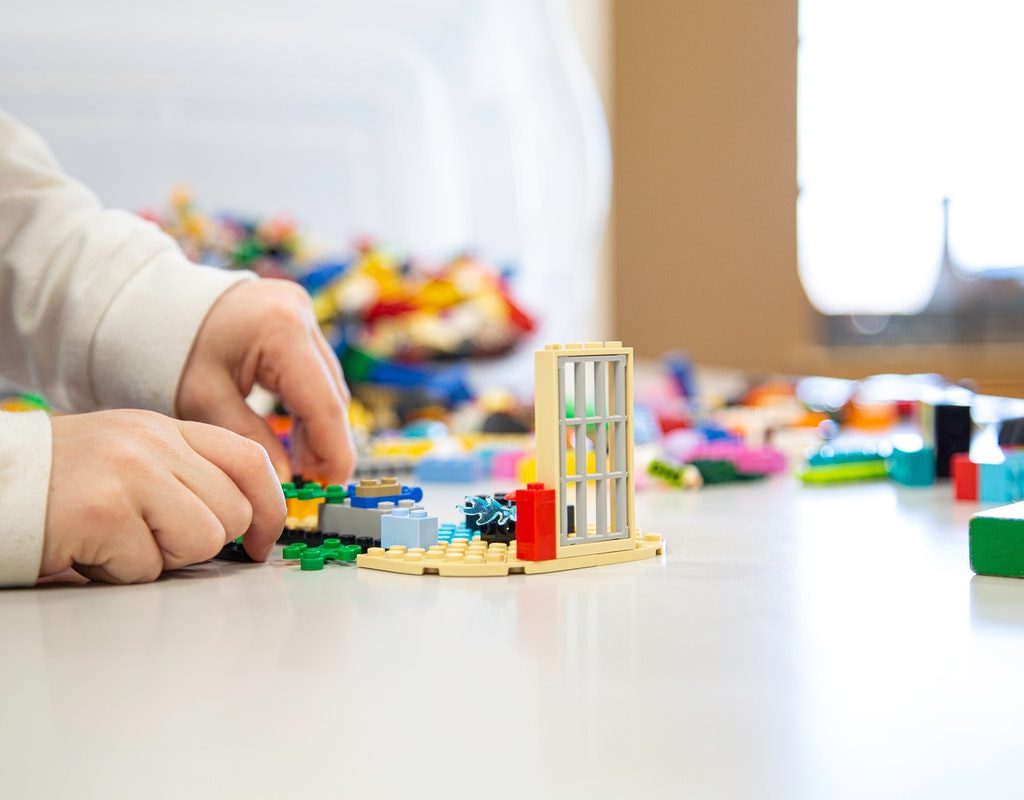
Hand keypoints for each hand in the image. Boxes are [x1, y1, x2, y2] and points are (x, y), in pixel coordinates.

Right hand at [43, 410, 285, 582]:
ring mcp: (128, 471)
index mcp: (165, 429)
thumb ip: (185, 476)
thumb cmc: (58, 485)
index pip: (249, 459)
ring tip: (117, 540)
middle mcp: (152, 442)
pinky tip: (87, 549)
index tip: (261, 543)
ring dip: (161, 558)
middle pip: (233, 511)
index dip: (270, 509)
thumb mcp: (130, 459)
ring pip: (202, 540)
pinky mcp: (101, 509)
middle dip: (200, 542)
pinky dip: (118, 572)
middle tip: (149, 538)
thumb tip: (246, 523)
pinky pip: (148, 566)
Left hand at [176, 279, 354, 483]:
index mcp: (281, 330)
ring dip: (318, 426)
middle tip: (311, 482)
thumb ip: (250, 440)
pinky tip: (294, 437)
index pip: (324, 404)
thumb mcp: (205, 401)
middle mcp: (301, 316)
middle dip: (326, 442)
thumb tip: (285, 480)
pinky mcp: (297, 320)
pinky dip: (308, 406)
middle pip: (331, 394)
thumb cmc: (171, 348)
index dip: (334, 451)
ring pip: (327, 385)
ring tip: (299, 465)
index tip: (331, 485)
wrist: (152, 303)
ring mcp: (302, 314)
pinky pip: (315, 373)